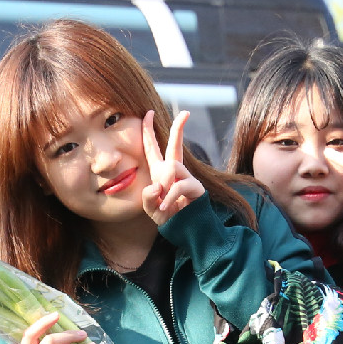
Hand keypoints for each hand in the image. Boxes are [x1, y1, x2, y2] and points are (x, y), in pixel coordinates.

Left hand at [139, 109, 204, 225]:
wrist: (185, 231)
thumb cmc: (167, 217)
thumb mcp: (150, 208)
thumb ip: (147, 197)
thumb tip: (156, 185)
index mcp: (160, 172)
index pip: (153, 147)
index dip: (148, 130)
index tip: (148, 112)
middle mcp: (174, 171)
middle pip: (175, 145)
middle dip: (178, 128)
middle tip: (185, 113)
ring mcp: (187, 177)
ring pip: (172, 166)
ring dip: (164, 183)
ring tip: (163, 201)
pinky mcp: (196, 187)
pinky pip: (179, 185)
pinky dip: (169, 197)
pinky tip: (165, 208)